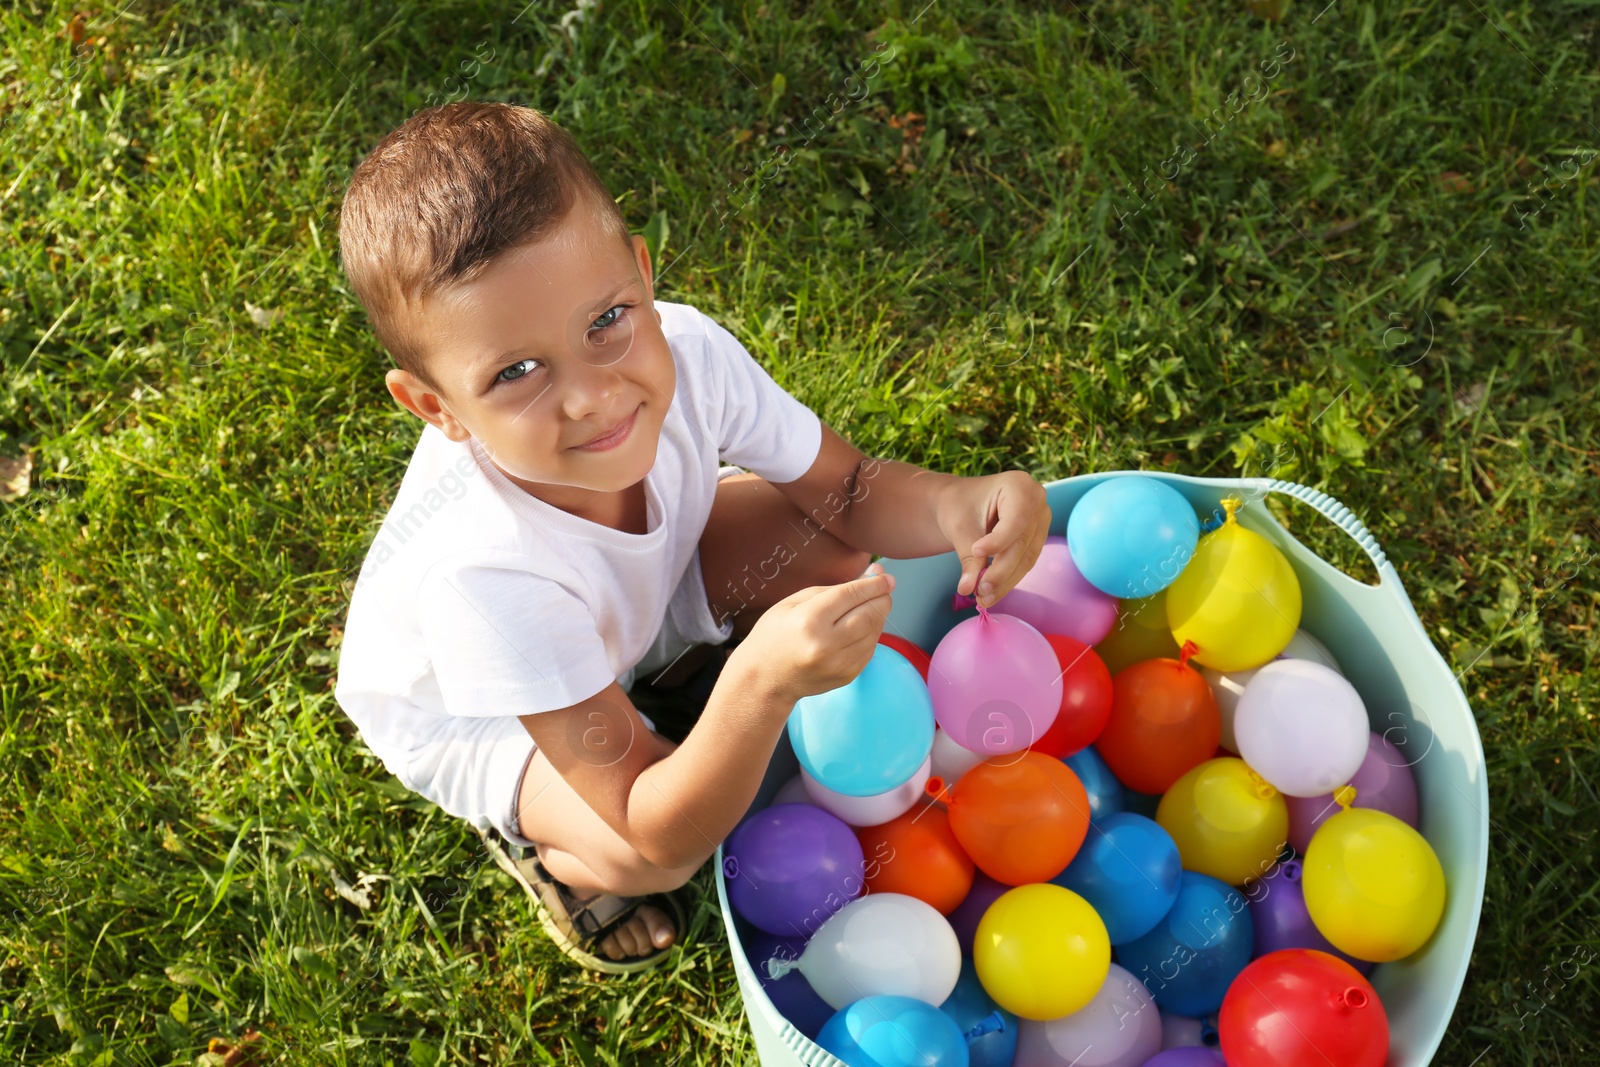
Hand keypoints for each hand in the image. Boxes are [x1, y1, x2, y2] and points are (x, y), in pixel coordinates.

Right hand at [731, 562, 894, 702]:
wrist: (764, 678)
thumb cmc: (775, 634)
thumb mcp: (794, 602)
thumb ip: (834, 589)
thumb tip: (872, 578)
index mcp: (809, 620)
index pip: (852, 595)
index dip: (874, 583)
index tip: (886, 577)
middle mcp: (827, 644)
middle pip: (870, 614)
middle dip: (883, 597)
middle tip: (884, 588)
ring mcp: (839, 664)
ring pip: (875, 632)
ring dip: (878, 615)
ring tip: (871, 605)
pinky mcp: (847, 676)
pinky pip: (870, 649)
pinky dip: (871, 633)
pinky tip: (862, 626)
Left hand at [937, 470, 1051, 608]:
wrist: (960, 503)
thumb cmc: (959, 506)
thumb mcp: (960, 527)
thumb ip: (968, 557)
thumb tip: (967, 589)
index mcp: (1020, 485)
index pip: (1015, 520)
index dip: (998, 541)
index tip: (975, 552)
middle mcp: (1037, 501)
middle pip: (1023, 543)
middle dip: (1001, 571)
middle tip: (979, 592)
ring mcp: (1041, 520)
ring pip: (1027, 558)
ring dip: (1005, 581)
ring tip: (983, 598)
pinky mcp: (1037, 538)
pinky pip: (1025, 562)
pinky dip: (1008, 578)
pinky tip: (991, 592)